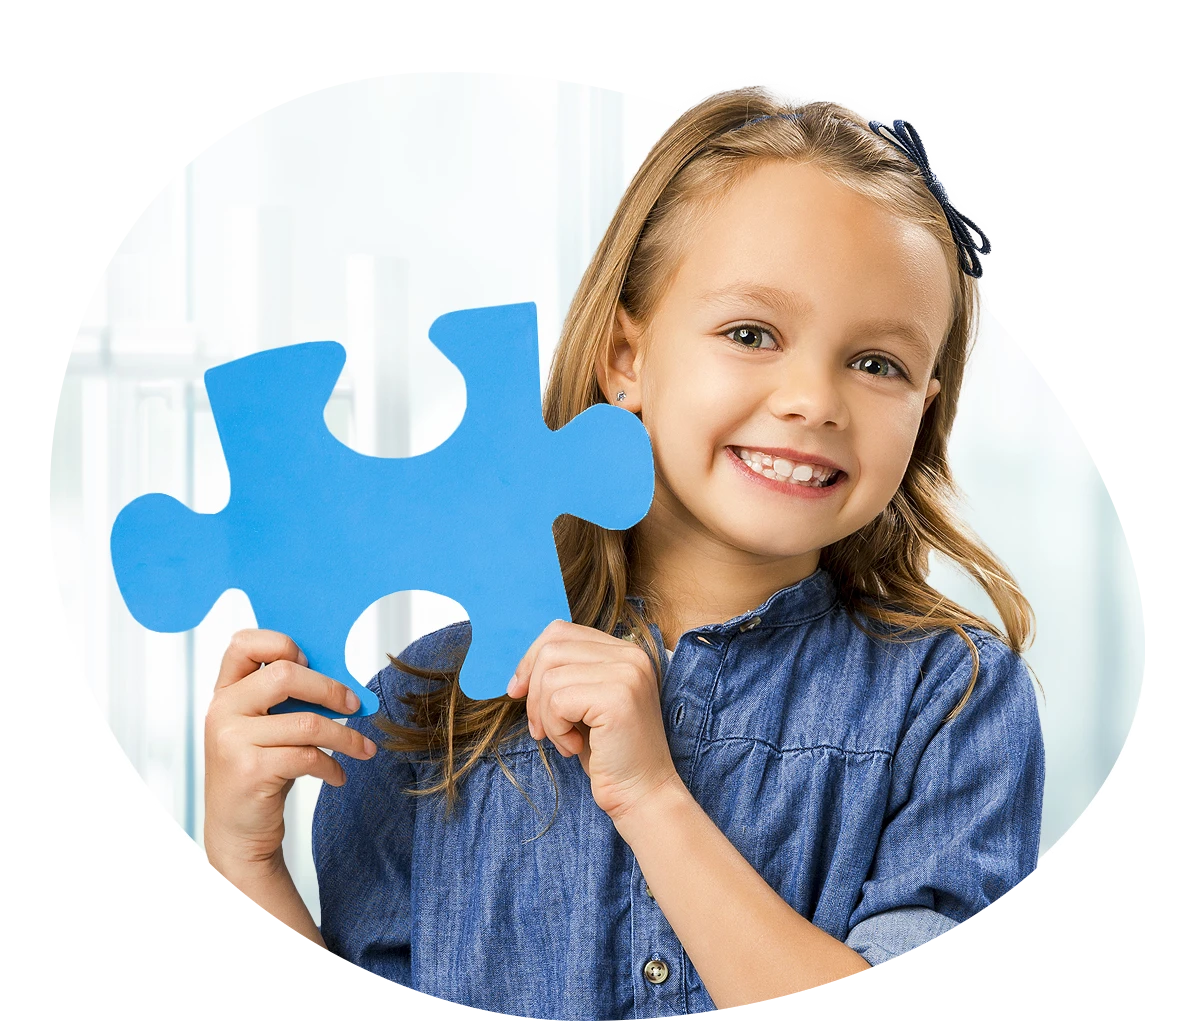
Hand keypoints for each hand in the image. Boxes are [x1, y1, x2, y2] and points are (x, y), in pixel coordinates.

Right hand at [203, 628, 376, 882]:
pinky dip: (332, 766)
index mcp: (226, 692)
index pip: (242, 644)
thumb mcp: (265, 727)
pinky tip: (337, 775)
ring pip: (307, 722)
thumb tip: (340, 676)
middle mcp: (223, 710)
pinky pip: (307, 756)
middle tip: (355, 705)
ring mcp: (232, 740)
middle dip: (331, 689)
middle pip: (286, 675)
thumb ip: (285, 698)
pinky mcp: (250, 770)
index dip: (281, 643)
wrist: (236, 831)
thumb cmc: (260, 770)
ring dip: (345, 737)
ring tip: (363, 749)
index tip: (310, 662)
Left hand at [507, 620, 679, 822]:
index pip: (561, 631)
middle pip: (551, 648)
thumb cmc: (608, 753)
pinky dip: (555, 729)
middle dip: (533, 691)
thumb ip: (566, 675)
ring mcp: (627, 673)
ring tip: (563, 739)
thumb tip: (519, 673)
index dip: (531, 660)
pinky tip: (574, 746)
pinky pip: (558, 701)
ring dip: (544, 716)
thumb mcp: (584, 704)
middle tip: (540, 728)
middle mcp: (630, 655)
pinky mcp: (618, 698)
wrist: (641, 793)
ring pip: (550, 676)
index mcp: (624, 651)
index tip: (519, 692)